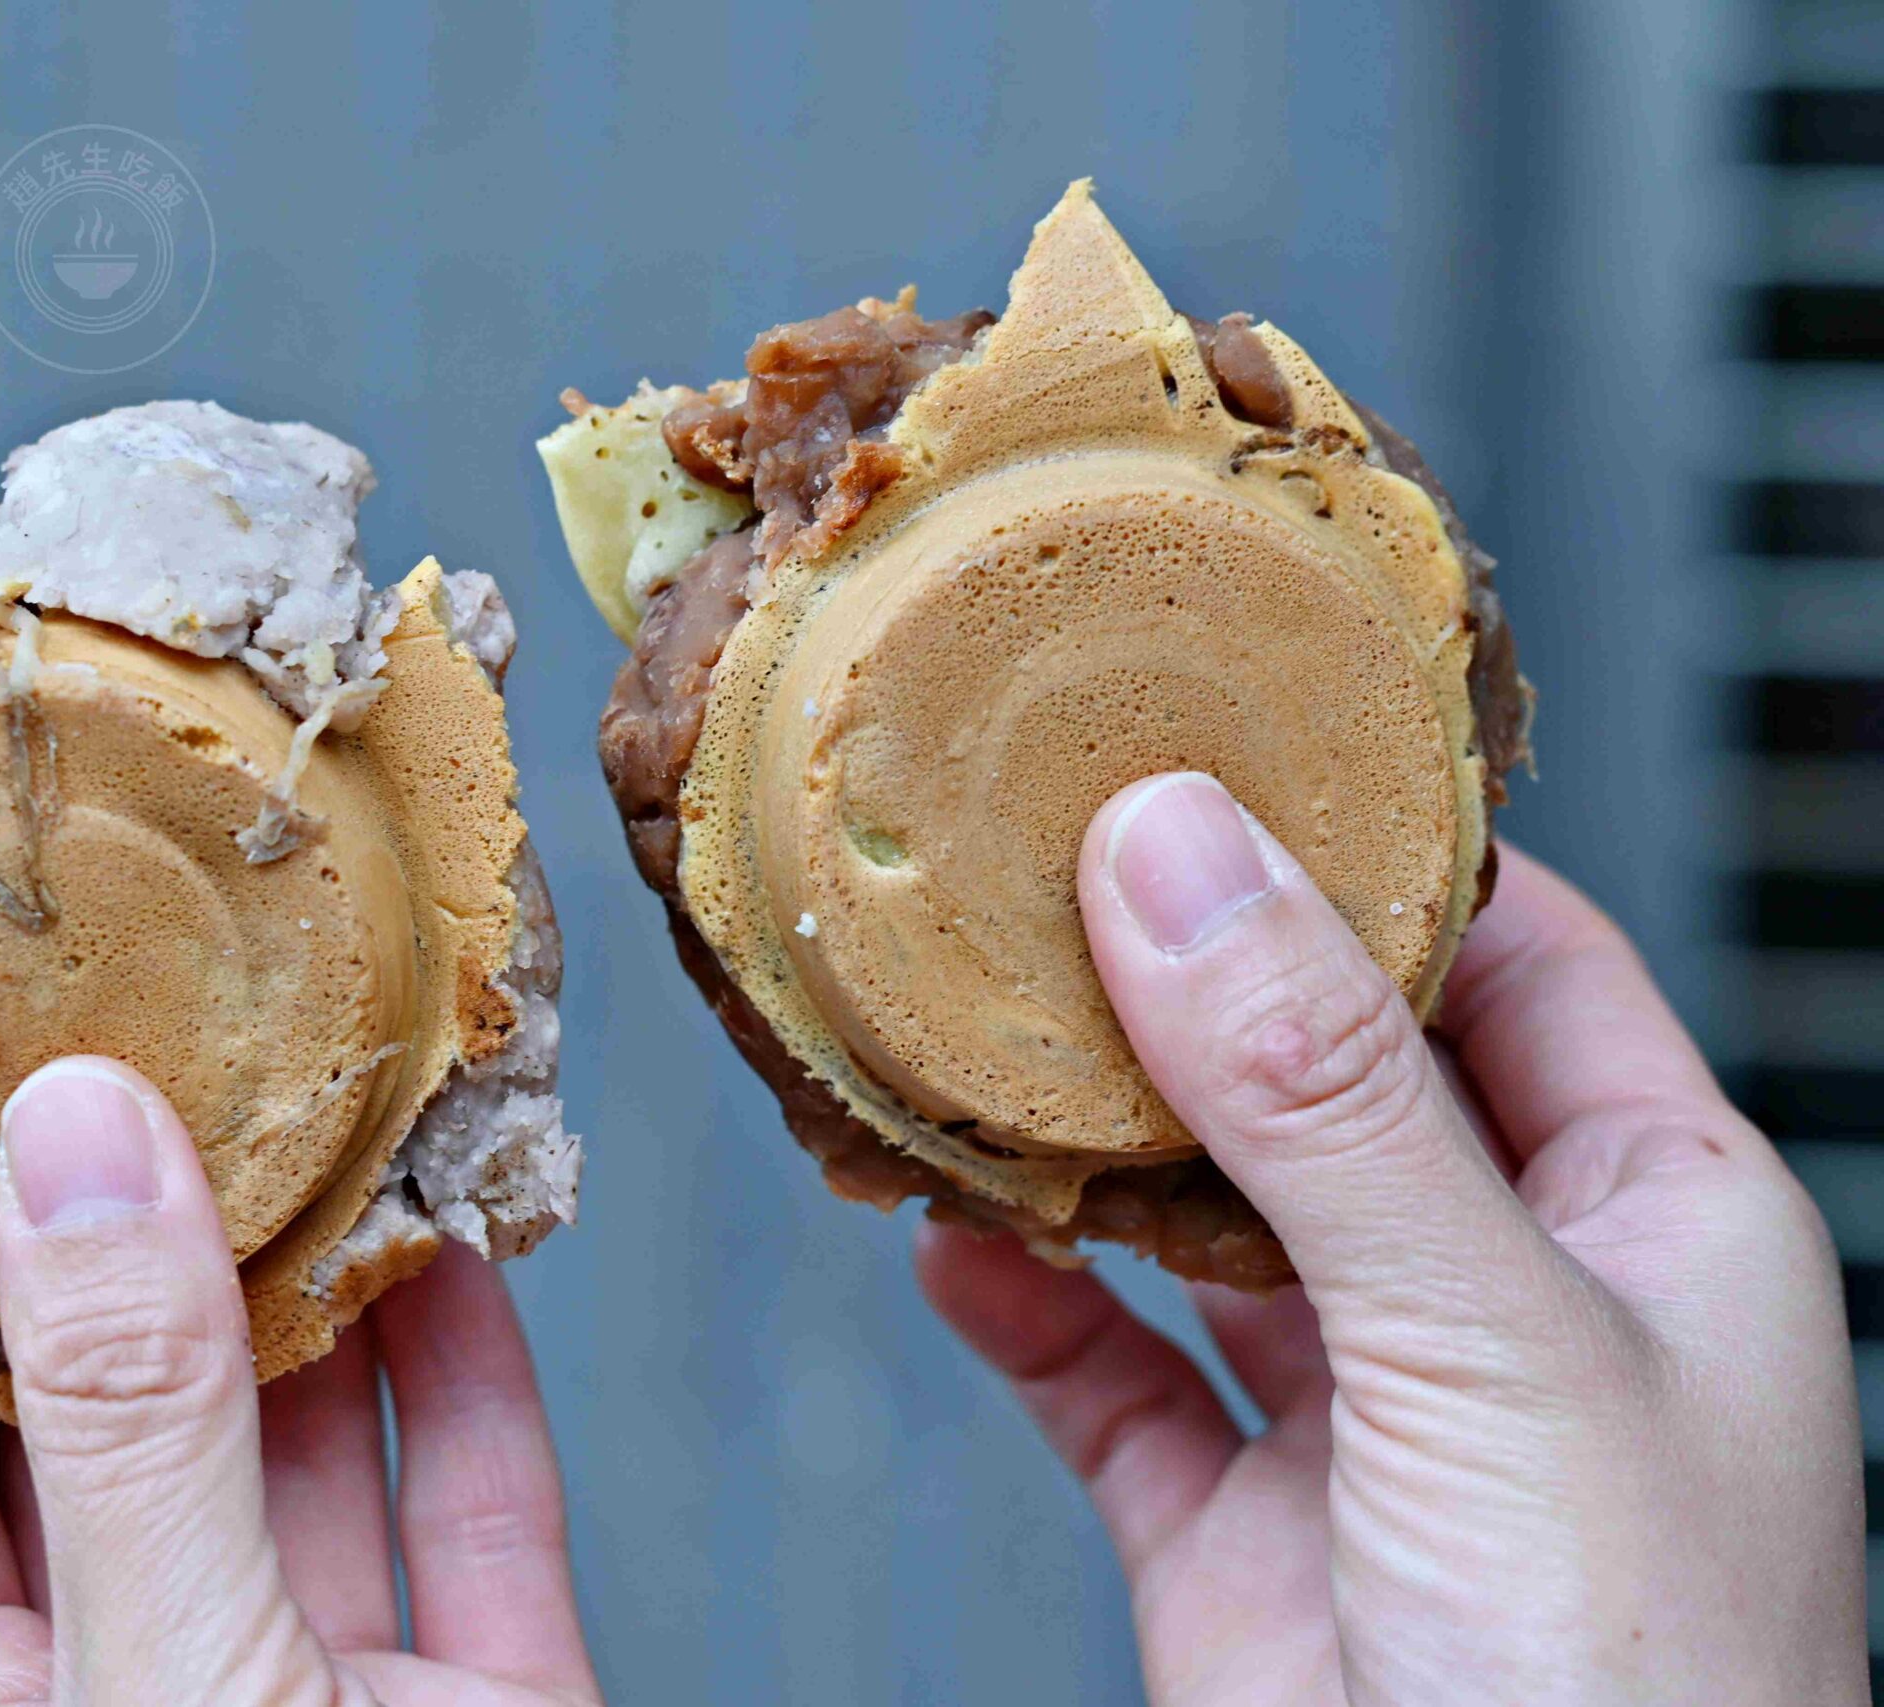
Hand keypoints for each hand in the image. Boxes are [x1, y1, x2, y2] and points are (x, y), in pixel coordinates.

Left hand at [0, 1057, 599, 1705]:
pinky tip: (449, 1238)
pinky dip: (470, 1371)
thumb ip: (133, 1423)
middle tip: (142, 1037)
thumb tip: (82, 1140)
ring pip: (304, 1447)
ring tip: (306, 1091)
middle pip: (117, 1419)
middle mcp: (142, 1683)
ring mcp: (323, 1693)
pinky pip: (472, 1509)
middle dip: (139, 1233)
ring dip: (320, 1276)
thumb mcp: (166, 1672)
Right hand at [916, 774, 1867, 1704]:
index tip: (1213, 731)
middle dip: (1181, 972)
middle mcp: (1503, 1292)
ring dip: (1074, 1135)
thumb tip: (1177, 848)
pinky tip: (941, 1243)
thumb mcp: (1492, 1342)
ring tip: (950, 1027)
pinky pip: (1103, 1377)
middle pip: (1322, 1066)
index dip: (1369, 838)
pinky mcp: (1239, 1531)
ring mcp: (1364, 1413)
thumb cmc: (1634, 1690)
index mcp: (1649, 1213)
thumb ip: (1326, 1098)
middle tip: (1034, 850)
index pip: (1507, 953)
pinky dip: (1017, 1307)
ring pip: (1194, 1216)